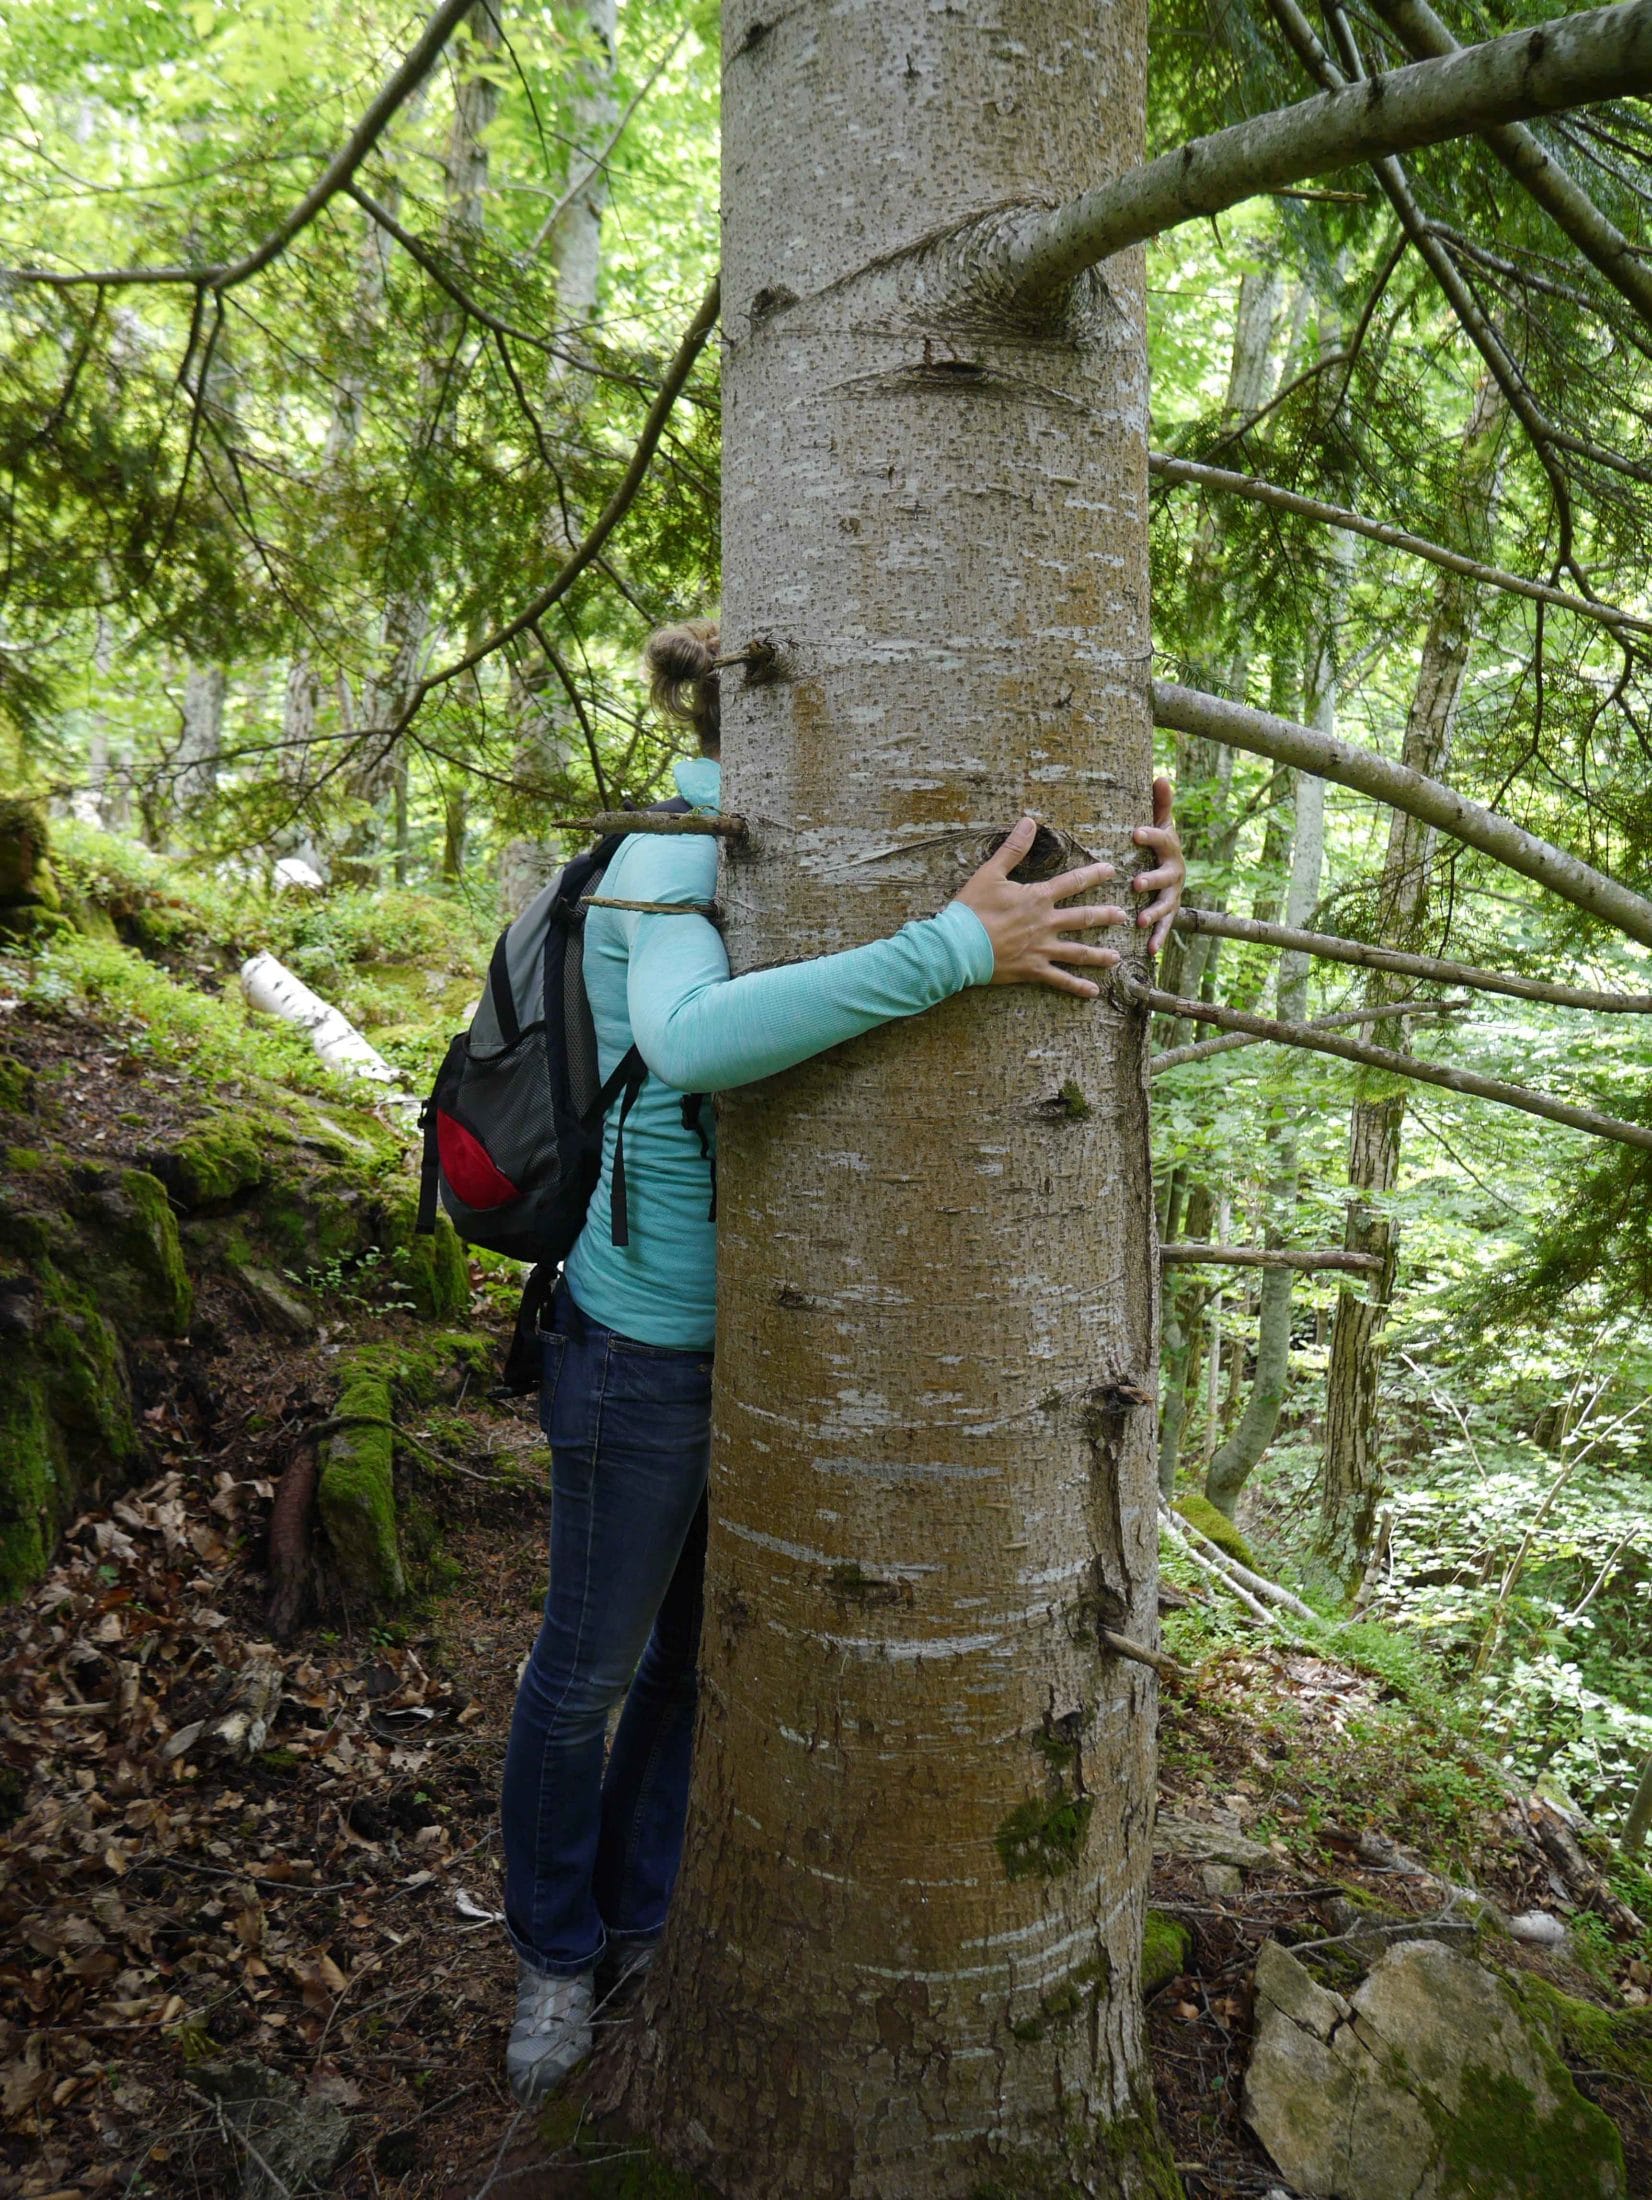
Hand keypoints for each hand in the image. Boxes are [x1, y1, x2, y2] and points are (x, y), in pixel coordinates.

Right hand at [954, 819, 1129, 999]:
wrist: (958, 945)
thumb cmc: (971, 909)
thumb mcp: (990, 873)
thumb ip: (1013, 848)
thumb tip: (1028, 821)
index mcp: (1038, 898)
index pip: (1073, 882)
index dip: (1093, 875)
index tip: (1111, 871)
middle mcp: (1046, 923)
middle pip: (1083, 919)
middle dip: (1106, 916)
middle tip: (1124, 915)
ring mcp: (1042, 949)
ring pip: (1078, 952)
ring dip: (1100, 955)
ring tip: (1118, 957)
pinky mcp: (1033, 969)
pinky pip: (1060, 979)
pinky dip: (1077, 987)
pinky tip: (1093, 992)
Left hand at [1132, 776, 1184, 953]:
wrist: (1173, 868)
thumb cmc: (1160, 843)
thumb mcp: (1162, 823)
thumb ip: (1160, 804)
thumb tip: (1161, 776)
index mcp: (1170, 849)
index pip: (1161, 839)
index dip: (1150, 835)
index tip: (1134, 833)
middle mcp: (1174, 873)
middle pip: (1165, 876)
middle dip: (1152, 880)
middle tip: (1136, 883)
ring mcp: (1172, 894)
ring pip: (1166, 905)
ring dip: (1155, 914)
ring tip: (1142, 921)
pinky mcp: (1168, 913)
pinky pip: (1164, 927)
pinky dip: (1158, 939)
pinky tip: (1150, 951)